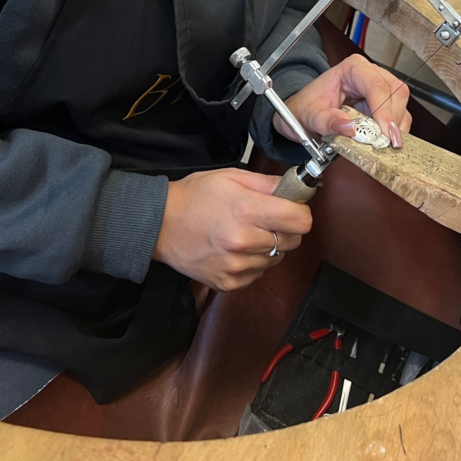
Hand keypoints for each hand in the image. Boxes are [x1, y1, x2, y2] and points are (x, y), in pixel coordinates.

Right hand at [152, 168, 311, 290]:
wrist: (160, 225)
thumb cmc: (194, 197)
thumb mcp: (231, 177)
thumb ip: (268, 183)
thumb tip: (297, 187)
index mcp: (247, 211)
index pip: (301, 221)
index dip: (300, 212)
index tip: (293, 208)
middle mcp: (244, 242)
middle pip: (293, 241)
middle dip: (285, 229)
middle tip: (265, 218)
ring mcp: (236, 266)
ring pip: (276, 259)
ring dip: (268, 247)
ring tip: (244, 233)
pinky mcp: (228, 283)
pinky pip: (258, 274)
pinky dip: (252, 263)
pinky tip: (235, 249)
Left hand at [273, 55, 411, 147]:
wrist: (303, 113)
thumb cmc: (307, 107)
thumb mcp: (311, 114)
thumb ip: (327, 121)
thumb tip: (349, 128)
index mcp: (353, 68)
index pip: (376, 86)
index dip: (384, 110)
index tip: (385, 133)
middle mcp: (370, 74)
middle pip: (395, 93)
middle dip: (392, 120)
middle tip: (387, 144)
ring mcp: (380, 89)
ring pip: (401, 105)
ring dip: (395, 127)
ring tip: (383, 145)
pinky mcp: (383, 105)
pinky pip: (398, 116)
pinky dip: (394, 131)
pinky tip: (384, 142)